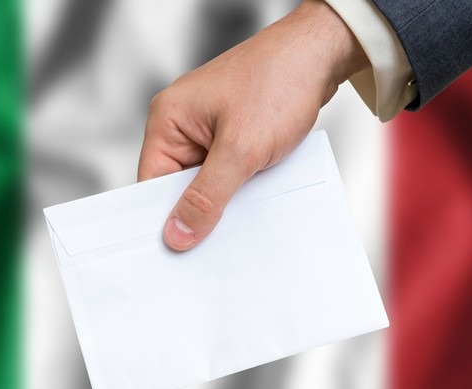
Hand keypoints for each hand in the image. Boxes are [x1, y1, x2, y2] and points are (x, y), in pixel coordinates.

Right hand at [138, 0, 368, 250]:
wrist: (321, 54)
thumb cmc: (279, 82)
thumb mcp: (241, 149)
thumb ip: (207, 196)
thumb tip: (177, 233)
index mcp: (168, 120)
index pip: (151, 183)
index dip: (162, 217)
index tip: (175, 251)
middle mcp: (183, 124)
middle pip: (178, 187)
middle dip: (196, 212)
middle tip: (212, 245)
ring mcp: (209, 130)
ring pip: (207, 183)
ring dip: (223, 201)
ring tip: (239, 218)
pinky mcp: (234, 134)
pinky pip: (228, 172)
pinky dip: (240, 187)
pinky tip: (254, 198)